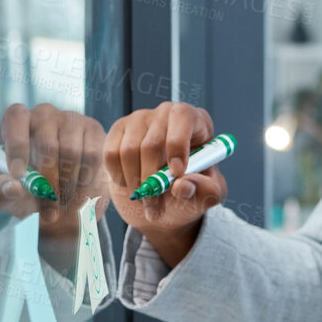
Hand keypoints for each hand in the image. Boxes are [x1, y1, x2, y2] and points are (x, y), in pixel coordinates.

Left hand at [0, 102, 108, 272]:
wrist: (60, 192)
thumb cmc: (26, 188)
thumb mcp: (6, 194)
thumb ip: (1, 191)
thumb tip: (13, 187)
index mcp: (16, 121)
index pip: (16, 118)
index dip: (16, 145)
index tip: (18, 175)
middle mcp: (44, 113)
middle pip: (46, 144)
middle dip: (47, 180)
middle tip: (48, 204)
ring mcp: (71, 118)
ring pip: (71, 152)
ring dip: (68, 184)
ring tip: (63, 199)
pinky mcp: (93, 129)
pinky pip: (93, 156)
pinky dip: (86, 179)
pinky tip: (80, 188)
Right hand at [103, 101, 227, 266]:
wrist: (167, 189)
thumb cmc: (193, 184)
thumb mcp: (210, 191)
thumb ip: (205, 189)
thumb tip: (184, 186)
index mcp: (195, 119)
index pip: (183, 118)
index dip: (178, 145)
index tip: (177, 174)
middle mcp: (166, 112)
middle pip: (152, 143)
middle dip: (153, 181)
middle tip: (156, 208)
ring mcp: (140, 118)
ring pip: (129, 151)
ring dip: (135, 183)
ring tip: (146, 202)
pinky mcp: (119, 129)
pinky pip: (111, 153)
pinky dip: (119, 176)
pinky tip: (131, 184)